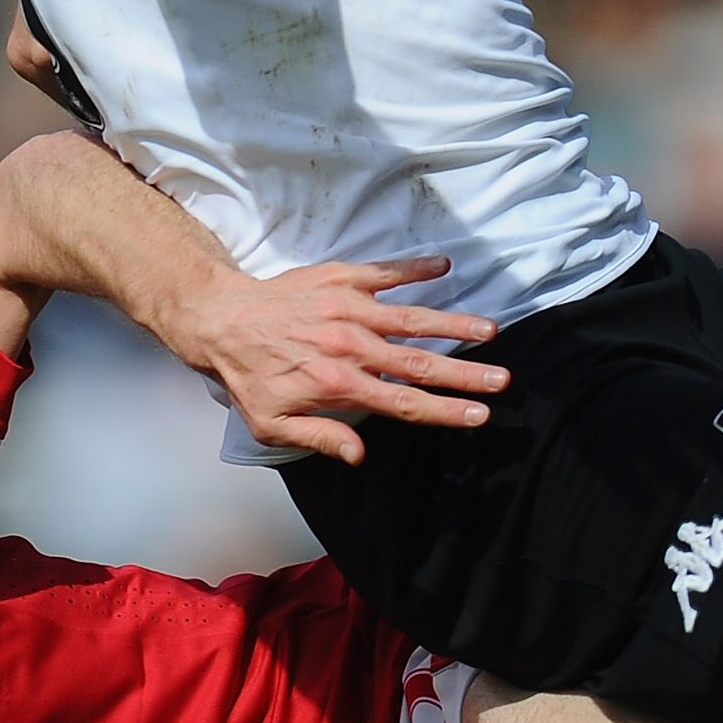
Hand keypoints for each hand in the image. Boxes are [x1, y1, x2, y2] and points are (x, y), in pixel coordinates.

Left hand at [165, 255, 508, 464]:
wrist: (220, 320)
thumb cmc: (248, 377)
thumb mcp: (272, 425)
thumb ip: (321, 438)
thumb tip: (361, 455)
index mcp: (339, 385)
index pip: (405, 403)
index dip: (446, 412)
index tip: (479, 415)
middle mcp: (350, 347)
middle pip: (420, 364)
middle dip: (466, 374)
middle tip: (503, 378)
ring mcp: (348, 309)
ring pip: (412, 319)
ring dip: (454, 323)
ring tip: (490, 329)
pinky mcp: (340, 279)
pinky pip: (386, 273)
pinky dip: (415, 268)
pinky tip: (444, 266)